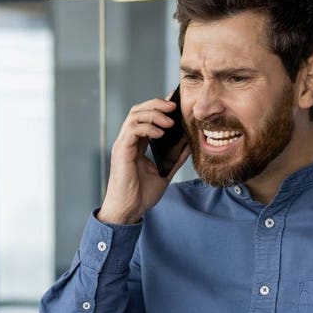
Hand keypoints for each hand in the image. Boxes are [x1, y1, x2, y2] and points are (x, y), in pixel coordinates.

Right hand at [97, 97, 190, 224]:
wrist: (129, 210)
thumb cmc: (142, 194)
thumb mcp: (165, 172)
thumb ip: (175, 157)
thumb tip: (190, 143)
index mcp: (138, 144)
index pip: (147, 117)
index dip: (160, 106)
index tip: (176, 101)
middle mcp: (129, 141)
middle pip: (139, 110)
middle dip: (157, 104)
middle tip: (174, 105)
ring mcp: (123, 144)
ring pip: (134, 115)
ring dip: (154, 113)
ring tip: (170, 120)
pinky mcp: (121, 151)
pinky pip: (132, 130)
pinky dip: (147, 127)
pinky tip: (161, 133)